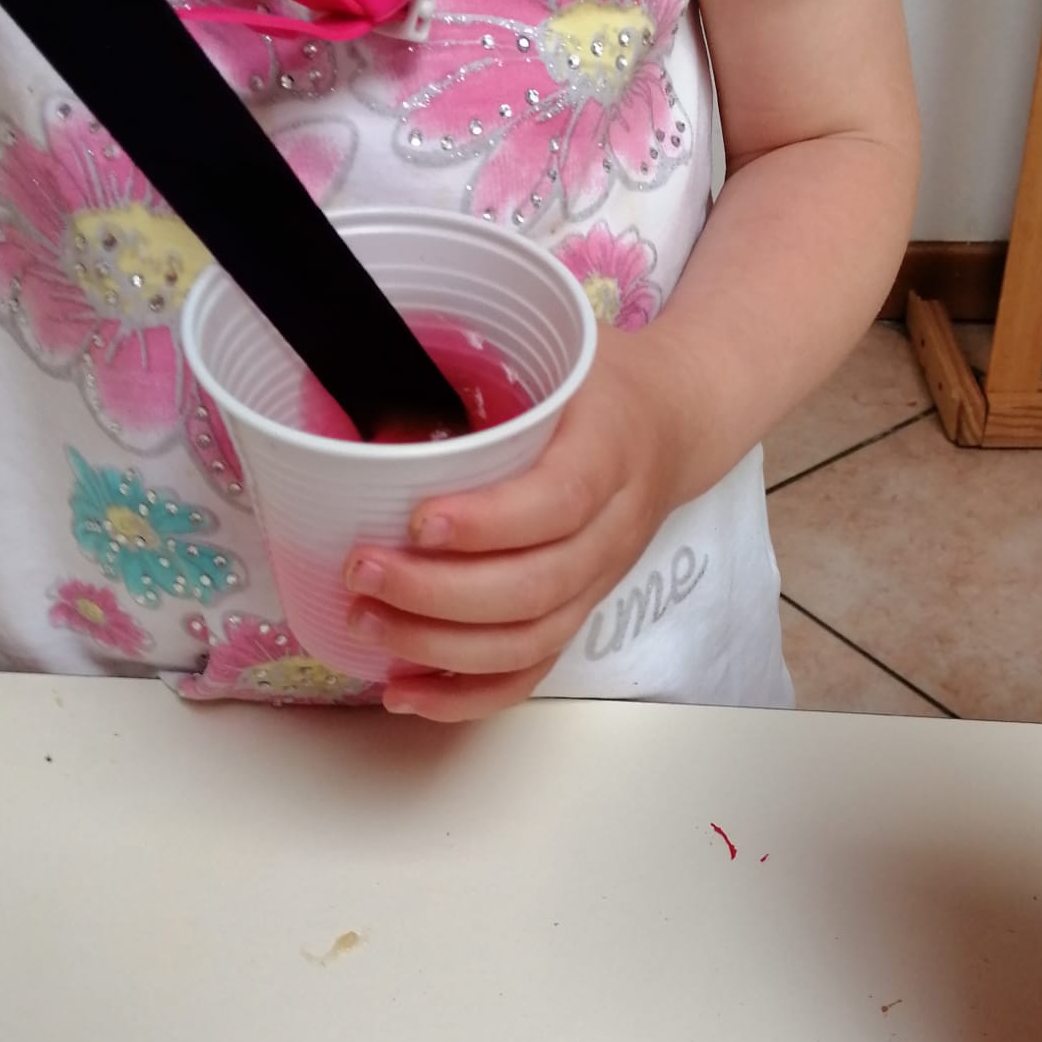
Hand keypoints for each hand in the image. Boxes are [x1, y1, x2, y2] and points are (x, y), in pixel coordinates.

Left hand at [342, 325, 690, 720]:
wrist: (679, 422)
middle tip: (362, 569)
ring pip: (530, 638)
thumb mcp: (560, 345)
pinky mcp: (580, 611)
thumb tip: (372, 369)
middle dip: (439, 592)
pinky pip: (531, 671)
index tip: (418, 520)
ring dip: (440, 645)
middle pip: (536, 587)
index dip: (490, 522)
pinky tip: (404, 691)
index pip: (559, 502)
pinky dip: (467, 696)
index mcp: (610, 450)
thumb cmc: (602, 381)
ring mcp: (598, 580)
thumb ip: (487, 359)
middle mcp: (612, 527)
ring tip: (366, 621)